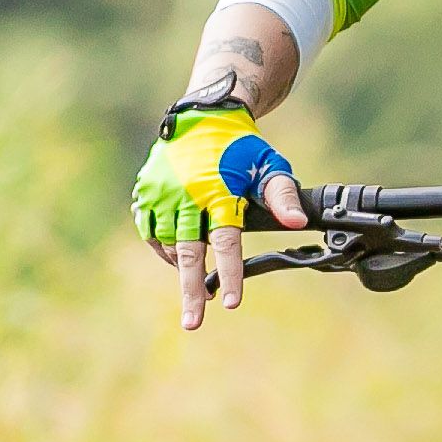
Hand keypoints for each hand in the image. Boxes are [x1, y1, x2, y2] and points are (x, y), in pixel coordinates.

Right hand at [130, 106, 309, 328]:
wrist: (203, 117)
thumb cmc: (243, 148)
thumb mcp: (270, 166)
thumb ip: (283, 196)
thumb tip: (295, 223)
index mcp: (219, 191)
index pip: (227, 242)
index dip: (230, 274)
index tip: (232, 303)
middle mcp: (186, 195)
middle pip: (190, 254)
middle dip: (192, 291)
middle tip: (193, 323)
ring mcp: (162, 195)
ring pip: (170, 246)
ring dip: (184, 270)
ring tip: (199, 287)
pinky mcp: (146, 194)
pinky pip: (152, 233)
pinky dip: (166, 250)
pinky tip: (181, 257)